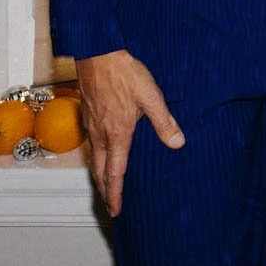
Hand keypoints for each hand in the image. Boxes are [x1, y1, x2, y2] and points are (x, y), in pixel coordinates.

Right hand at [76, 49, 183, 216]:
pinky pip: (91, 144)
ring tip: (107, 186)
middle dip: (105, 191)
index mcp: (117, 135)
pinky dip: (96, 157)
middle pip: (99, 171)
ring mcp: (91, 125)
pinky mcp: (88, 115)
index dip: (116, 194)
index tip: (117, 211)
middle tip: (111, 206)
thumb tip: (177, 143)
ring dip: (99, 175)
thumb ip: (164, 122)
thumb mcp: (151, 97)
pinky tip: (103, 154)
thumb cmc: (125, 74)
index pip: (115, 173)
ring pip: (93, 159)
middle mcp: (100, 134)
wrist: (98, 54)